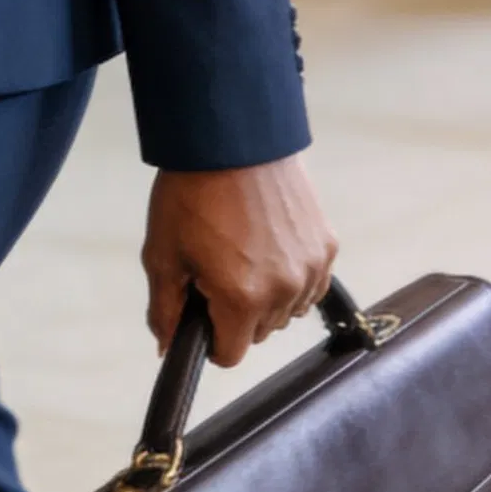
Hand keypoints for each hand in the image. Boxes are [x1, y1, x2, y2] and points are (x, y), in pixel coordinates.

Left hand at [143, 155, 337, 367]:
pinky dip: (292, 275)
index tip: (202, 313)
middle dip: (237, 313)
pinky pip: (310, 283)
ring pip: (288, 310)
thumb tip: (167, 347)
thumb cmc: (192, 191)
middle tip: (217, 269)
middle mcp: (284, 290)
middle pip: (260, 332)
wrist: (232, 136)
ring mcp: (311, 268)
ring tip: (243, 252)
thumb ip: (165, 308)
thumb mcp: (163, 252)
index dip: (210, 339)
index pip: (231, 355)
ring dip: (267, 296)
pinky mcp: (327, 245)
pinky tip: (269, 245)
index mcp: (242, 298)